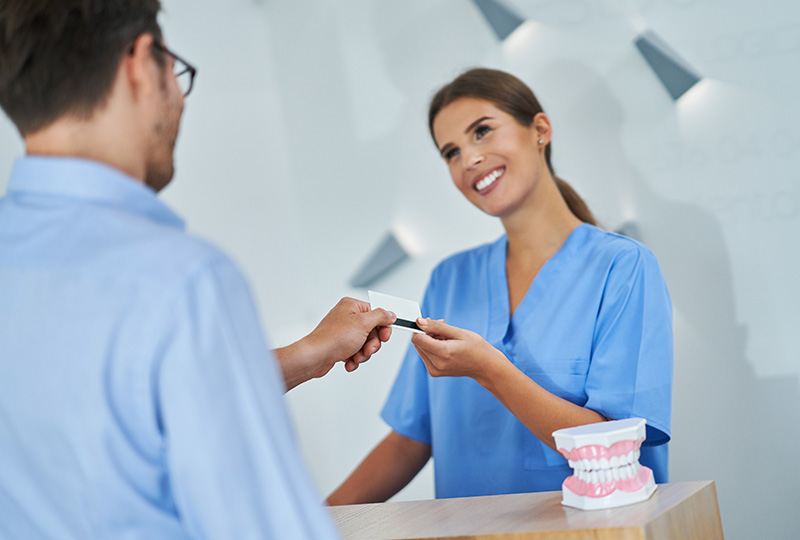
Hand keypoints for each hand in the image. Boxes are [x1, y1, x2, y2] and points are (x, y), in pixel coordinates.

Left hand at [276, 297, 395, 390]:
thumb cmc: (333, 338)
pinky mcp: (340, 345)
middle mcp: (347, 317)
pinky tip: (349, 362)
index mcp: (352, 306)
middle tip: (367, 349)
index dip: (383, 327)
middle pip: (372, 331)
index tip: (384, 337)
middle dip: (371, 344)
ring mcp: (343, 331)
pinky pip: (355, 352)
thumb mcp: (363, 323)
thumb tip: (390, 314)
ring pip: (365, 343)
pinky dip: (354, 359)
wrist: (315, 357)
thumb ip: (380, 316)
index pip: (377, 314)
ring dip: (363, 354)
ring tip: (355, 357)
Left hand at [411, 318, 505, 381]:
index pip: (418, 339)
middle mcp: (436, 364)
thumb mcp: (458, 332)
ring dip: (429, 340)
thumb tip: (419, 322)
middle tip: (443, 328)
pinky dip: (432, 348)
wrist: (485, 366)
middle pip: (418, 343)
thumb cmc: (476, 347)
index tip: (431, 322)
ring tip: (446, 337)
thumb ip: (436, 326)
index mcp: (443, 353)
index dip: (421, 328)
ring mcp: (435, 370)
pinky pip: (426, 355)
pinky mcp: (434, 372)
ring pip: (421, 349)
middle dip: (427, 333)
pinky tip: (445, 345)